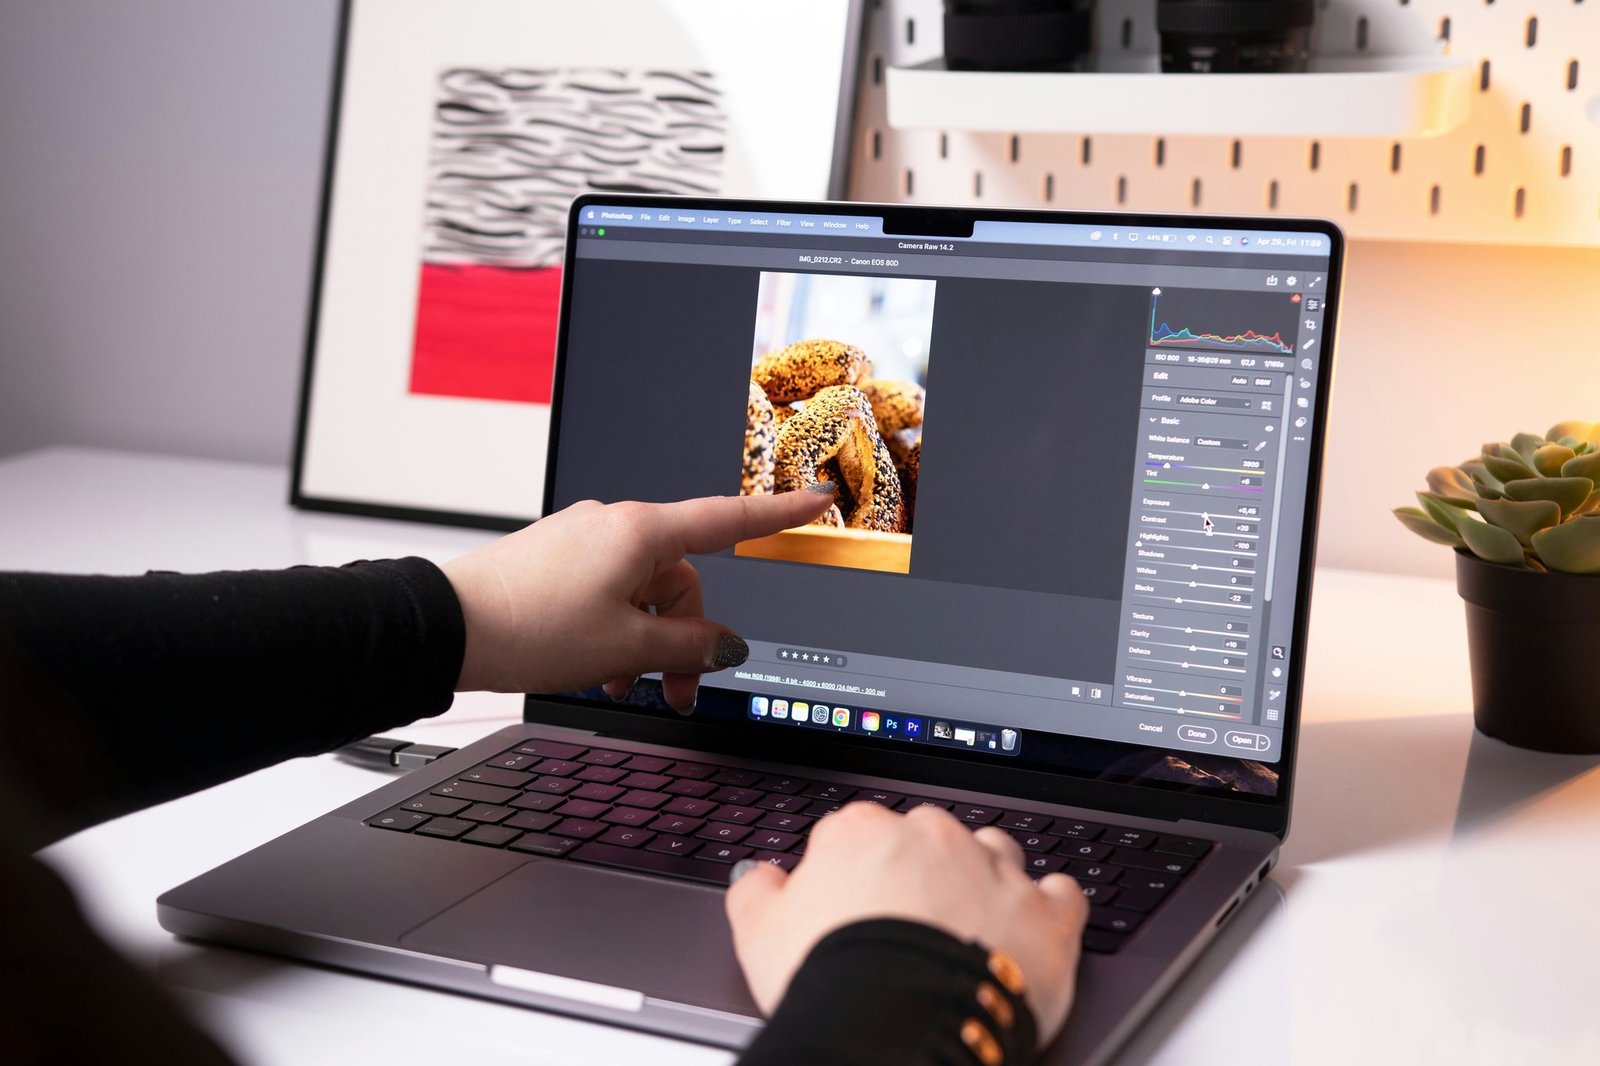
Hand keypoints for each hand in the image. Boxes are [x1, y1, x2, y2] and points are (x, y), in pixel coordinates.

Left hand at [442, 490, 832, 707]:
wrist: (449, 628)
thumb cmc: (530, 626)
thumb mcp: (626, 646)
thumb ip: (689, 646)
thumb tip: (725, 645)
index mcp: (641, 531)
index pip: (729, 517)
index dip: (780, 512)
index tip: (817, 497)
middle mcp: (614, 526)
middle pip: (681, 580)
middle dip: (684, 638)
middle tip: (676, 692)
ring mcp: (583, 542)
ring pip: (643, 593)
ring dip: (645, 643)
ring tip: (624, 686)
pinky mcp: (557, 562)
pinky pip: (609, 593)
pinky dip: (615, 631)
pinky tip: (599, 669)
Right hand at [725, 802, 1087, 1045]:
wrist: (896, 1026)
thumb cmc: (830, 979)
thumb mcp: (760, 934)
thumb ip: (757, 892)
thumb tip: (757, 877)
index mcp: (864, 832)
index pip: (860, 832)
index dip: (857, 871)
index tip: (857, 904)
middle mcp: (934, 836)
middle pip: (931, 837)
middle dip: (923, 869)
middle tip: (909, 923)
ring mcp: (995, 870)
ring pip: (997, 853)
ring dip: (987, 877)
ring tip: (972, 923)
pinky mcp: (1045, 914)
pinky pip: (1061, 892)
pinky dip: (1051, 905)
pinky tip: (1035, 924)